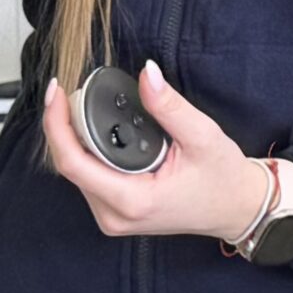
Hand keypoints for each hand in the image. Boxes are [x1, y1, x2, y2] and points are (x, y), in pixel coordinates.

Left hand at [39, 61, 292, 241]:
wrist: (235, 208)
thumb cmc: (223, 180)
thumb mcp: (202, 136)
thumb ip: (169, 106)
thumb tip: (146, 74)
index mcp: (132, 200)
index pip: (72, 163)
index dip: (57, 124)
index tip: (57, 92)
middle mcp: (114, 215)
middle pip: (68, 165)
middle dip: (64, 126)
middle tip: (70, 92)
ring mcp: (112, 218)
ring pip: (76, 172)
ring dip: (74, 138)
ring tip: (80, 106)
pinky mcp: (114, 213)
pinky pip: (88, 179)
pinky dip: (86, 151)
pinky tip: (93, 130)